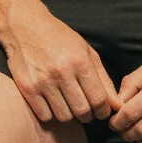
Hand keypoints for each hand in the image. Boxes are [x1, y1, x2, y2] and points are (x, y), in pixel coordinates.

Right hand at [0, 0, 119, 124]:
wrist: (23, 25)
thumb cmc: (58, 37)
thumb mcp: (86, 51)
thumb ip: (104, 79)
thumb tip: (118, 106)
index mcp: (80, 62)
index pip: (99, 100)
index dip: (103, 111)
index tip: (100, 110)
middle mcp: (61, 72)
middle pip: (82, 111)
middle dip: (87, 115)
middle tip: (83, 108)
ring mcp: (42, 80)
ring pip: (64, 117)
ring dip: (68, 115)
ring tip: (66, 103)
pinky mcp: (27, 87)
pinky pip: (44, 115)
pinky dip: (50, 113)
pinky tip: (50, 102)